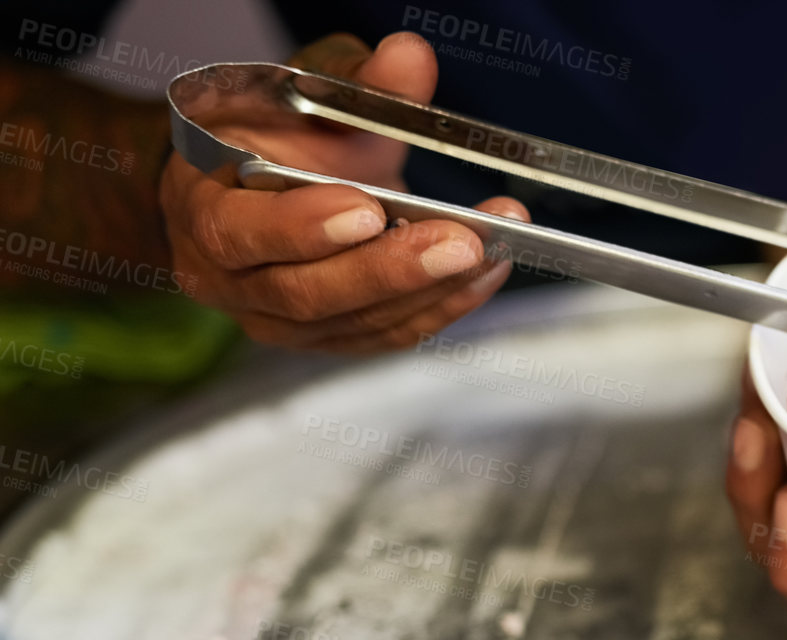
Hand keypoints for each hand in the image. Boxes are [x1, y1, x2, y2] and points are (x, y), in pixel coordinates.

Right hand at [159, 32, 525, 352]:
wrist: (248, 190)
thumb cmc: (267, 140)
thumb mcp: (301, 98)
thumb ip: (355, 84)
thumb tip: (409, 57)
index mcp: (200, 213)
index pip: (240, 234)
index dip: (303, 227)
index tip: (367, 209)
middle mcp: (230, 281)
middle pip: (309, 293)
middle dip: (391, 268)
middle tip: (460, 240)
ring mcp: (280, 321)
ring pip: (358, 321)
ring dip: (432, 289)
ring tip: (489, 248)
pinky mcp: (330, 338)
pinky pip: (389, 334)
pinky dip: (444, 305)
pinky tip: (486, 272)